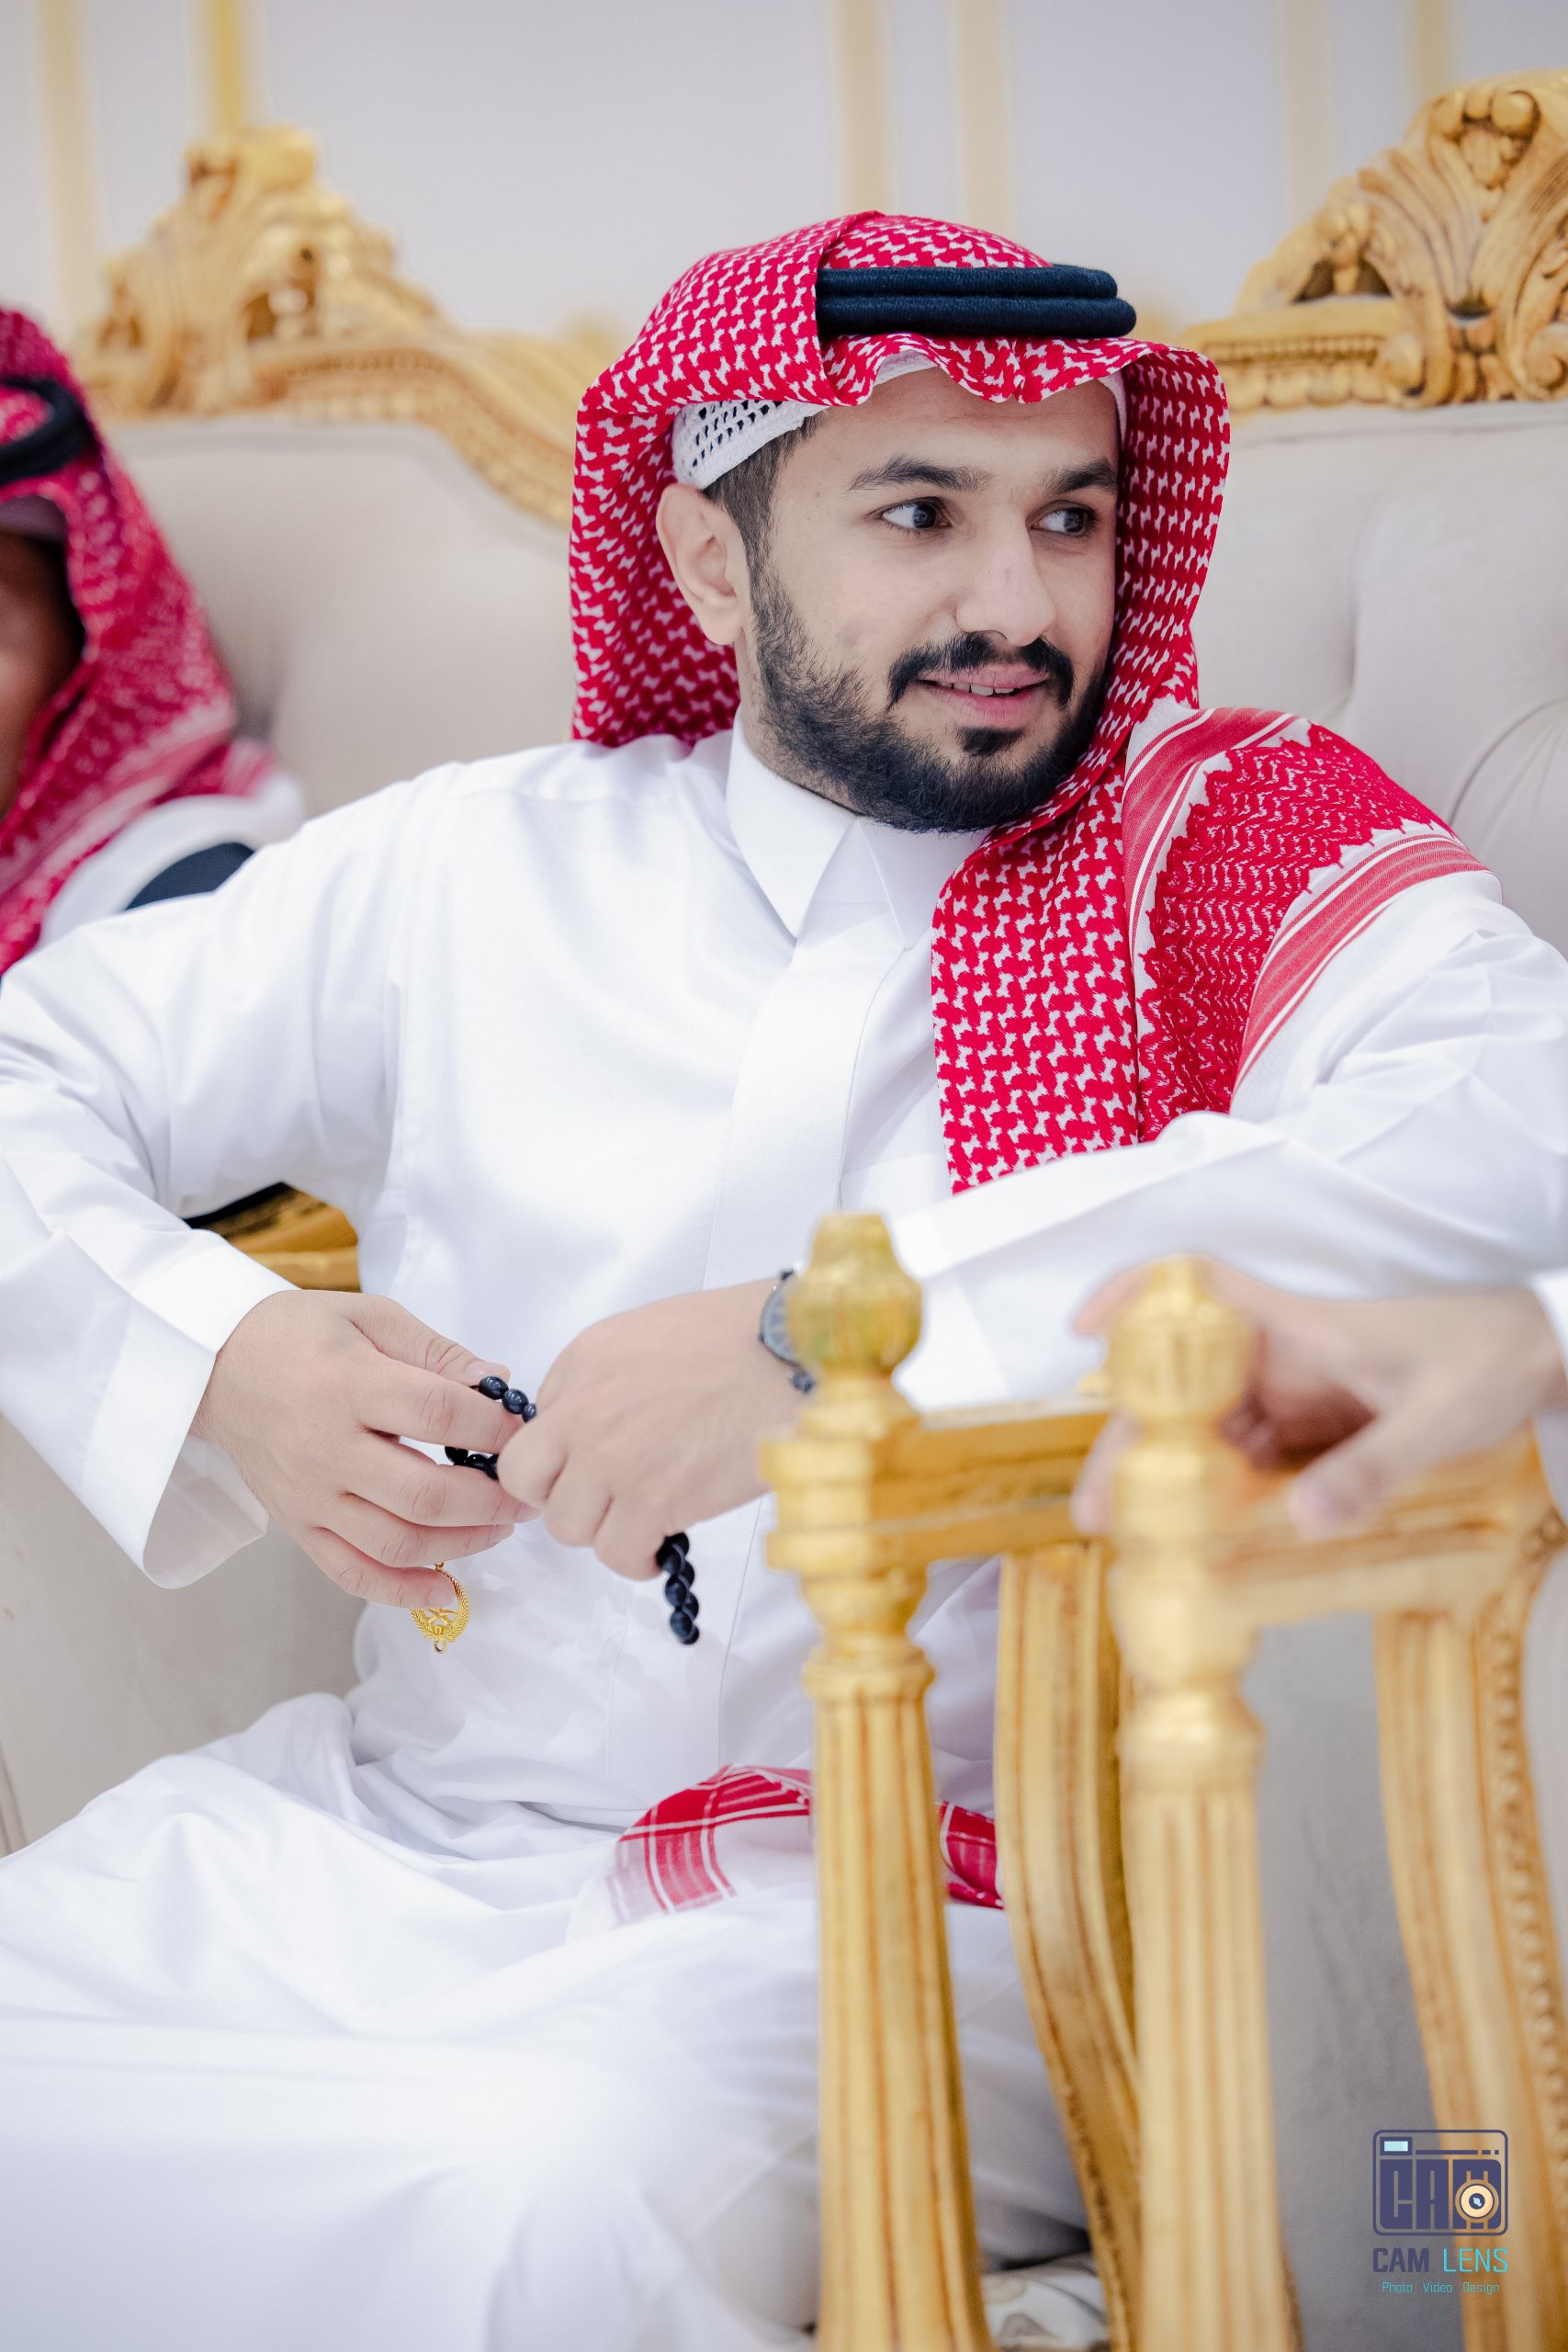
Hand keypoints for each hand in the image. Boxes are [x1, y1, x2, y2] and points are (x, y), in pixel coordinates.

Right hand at [192, 1290, 530, 1607]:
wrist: (216, 1367)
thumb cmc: (300, 1336)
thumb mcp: (369, 1316)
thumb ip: (435, 1351)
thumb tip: (497, 1381)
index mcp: (348, 1385)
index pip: (437, 1414)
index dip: (493, 1426)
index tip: (522, 1429)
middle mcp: (326, 1449)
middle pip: (424, 1494)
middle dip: (491, 1499)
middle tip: (524, 1491)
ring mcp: (310, 1496)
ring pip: (396, 1543)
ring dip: (462, 1544)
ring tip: (500, 1527)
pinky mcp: (298, 1525)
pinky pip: (352, 1573)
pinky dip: (403, 1592)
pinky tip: (447, 1590)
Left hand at [495, 1279, 801, 1578]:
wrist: (796, 1356)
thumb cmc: (746, 1336)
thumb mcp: (654, 1330)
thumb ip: (613, 1375)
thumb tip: (607, 1420)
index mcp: (585, 1359)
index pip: (537, 1423)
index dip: (565, 1451)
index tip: (591, 1465)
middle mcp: (584, 1409)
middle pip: (526, 1478)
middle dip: (558, 1494)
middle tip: (598, 1501)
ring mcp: (612, 1459)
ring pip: (566, 1524)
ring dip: (601, 1530)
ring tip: (639, 1523)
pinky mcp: (651, 1502)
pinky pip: (615, 1554)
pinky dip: (634, 1560)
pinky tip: (657, 1549)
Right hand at [1070, 1261, 1567, 1537]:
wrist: (1539, 1357)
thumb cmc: (1486, 1360)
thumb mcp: (1435, 1417)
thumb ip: (1372, 1467)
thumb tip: (1305, 1520)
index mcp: (1296, 1329)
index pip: (1197, 1287)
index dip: (1133, 1297)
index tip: (1083, 1329)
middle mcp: (1281, 1358)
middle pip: (1182, 1389)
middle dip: (1131, 1445)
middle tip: (1099, 1514)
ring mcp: (1295, 1396)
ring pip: (1210, 1434)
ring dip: (1172, 1483)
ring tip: (1138, 1543)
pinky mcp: (1316, 1431)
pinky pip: (1253, 1465)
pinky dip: (1223, 1500)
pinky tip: (1205, 1545)